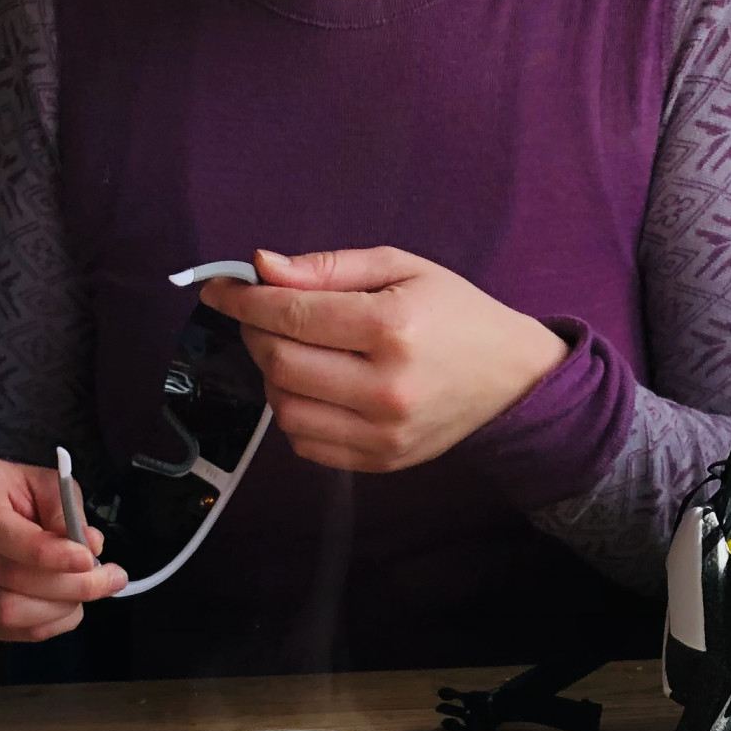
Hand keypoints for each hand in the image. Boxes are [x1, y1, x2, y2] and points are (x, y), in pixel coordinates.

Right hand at [0, 453, 125, 640]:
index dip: (45, 552)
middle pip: (6, 577)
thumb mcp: (45, 483)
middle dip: (68, 585)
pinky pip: (8, 631)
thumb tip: (91, 546)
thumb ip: (67, 512)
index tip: (89, 559)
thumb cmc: (15, 493)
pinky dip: (48, 624)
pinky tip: (68, 606)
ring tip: (90, 592)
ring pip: (5, 612)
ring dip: (59, 609)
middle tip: (110, 580)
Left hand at [200, 246, 566, 473]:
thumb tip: (264, 268)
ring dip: (273, 378)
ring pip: (286, 410)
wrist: (510, 378)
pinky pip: (307, 445)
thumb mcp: (401, 268)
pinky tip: (315, 388)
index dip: (244, 301)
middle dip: (256, 335)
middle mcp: (384, 388)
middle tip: (260, 317)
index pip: (291, 316)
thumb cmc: (455, 314)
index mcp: (391, 328)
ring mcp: (382, 434)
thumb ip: (328, 269)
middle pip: (281, 364)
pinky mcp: (380, 462)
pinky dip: (295, 414)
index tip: (220, 288)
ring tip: (292, 353)